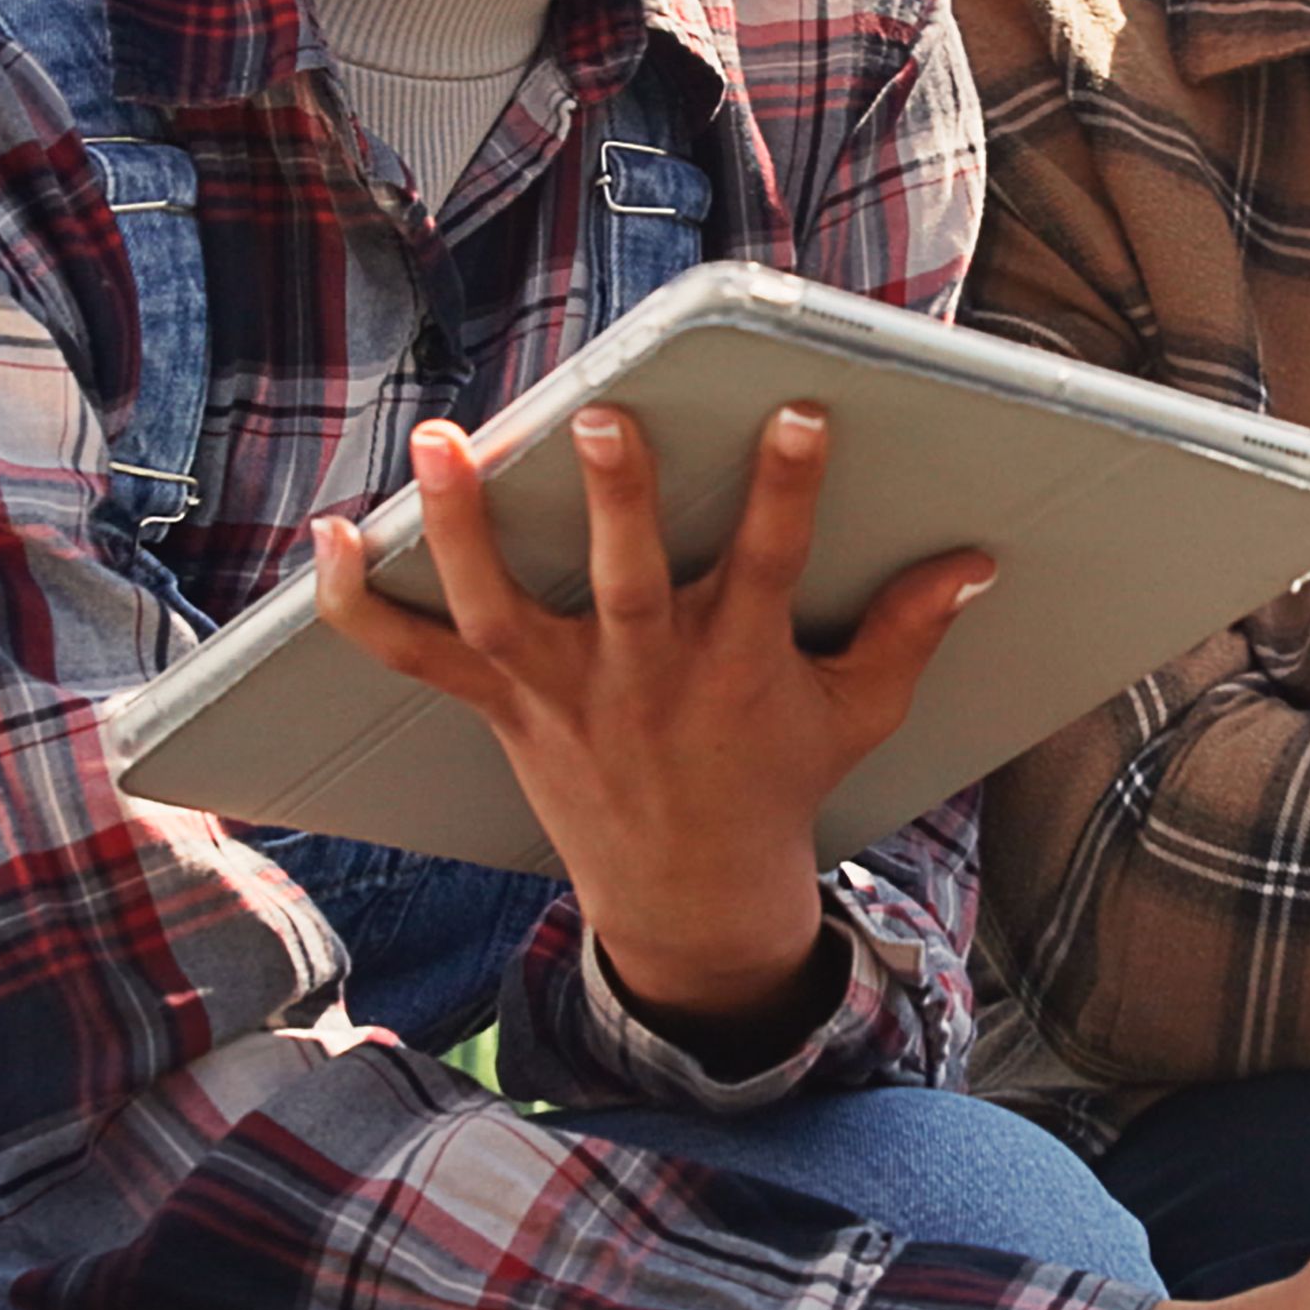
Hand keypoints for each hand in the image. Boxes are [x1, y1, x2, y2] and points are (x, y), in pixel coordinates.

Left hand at [309, 401, 986, 1042]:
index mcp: (736, 663)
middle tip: (603, 416)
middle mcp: (643, 674)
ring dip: (463, 527)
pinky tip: (333, 535)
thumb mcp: (856, 712)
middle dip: (617, 501)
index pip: (769, 563)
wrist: (688, 896)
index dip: (786, 489)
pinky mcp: (502, 705)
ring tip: (438, 442)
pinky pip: (416, 657)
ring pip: (500, 606)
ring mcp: (561, 690)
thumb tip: (976, 560)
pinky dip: (361, 606)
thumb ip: (908, 632)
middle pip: (625, 581)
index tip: (796, 414)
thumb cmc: (773, 780)